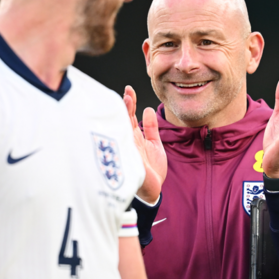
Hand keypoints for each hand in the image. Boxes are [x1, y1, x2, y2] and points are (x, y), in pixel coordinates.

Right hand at [123, 86, 166, 204]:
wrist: (153, 189)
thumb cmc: (152, 169)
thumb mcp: (154, 144)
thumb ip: (152, 128)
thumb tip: (148, 109)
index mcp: (134, 137)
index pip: (129, 116)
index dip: (129, 102)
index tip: (129, 89)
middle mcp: (128, 141)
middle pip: (124, 120)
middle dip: (125, 105)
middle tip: (127, 92)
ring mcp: (128, 150)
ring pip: (123, 128)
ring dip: (125, 114)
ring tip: (127, 100)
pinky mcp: (130, 160)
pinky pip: (127, 144)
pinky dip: (126, 132)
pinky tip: (127, 120)